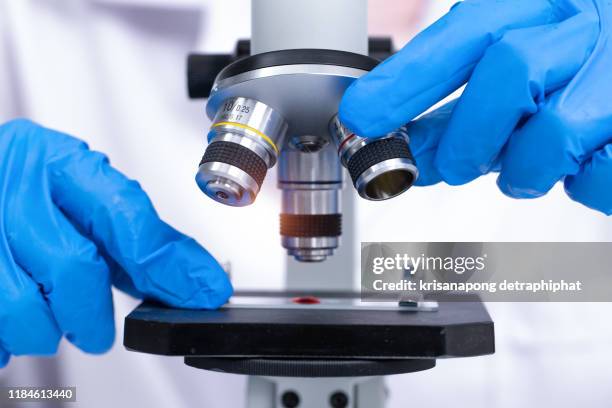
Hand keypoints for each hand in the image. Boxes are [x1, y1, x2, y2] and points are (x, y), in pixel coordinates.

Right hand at [0, 119, 231, 366]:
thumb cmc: (21, 185)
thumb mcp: (77, 193)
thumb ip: (131, 234)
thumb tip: (192, 277)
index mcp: (53, 160)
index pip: (123, 211)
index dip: (167, 261)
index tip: (202, 290)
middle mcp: (12, 188)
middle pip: (73, 266)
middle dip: (94, 313)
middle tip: (98, 330)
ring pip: (23, 308)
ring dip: (46, 327)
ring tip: (47, 312)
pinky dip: (11, 335)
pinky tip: (18, 314)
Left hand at [340, 0, 611, 213]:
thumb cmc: (577, 80)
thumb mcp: (516, 82)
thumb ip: (460, 113)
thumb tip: (405, 147)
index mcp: (546, 7)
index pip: (468, 31)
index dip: (408, 76)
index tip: (362, 115)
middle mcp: (589, 29)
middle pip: (512, 65)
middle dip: (468, 132)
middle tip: (453, 165)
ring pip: (554, 130)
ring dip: (523, 169)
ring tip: (526, 169)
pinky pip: (597, 177)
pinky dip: (576, 187)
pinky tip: (578, 169)